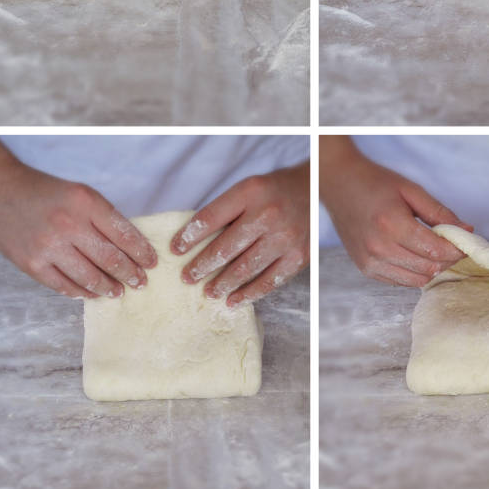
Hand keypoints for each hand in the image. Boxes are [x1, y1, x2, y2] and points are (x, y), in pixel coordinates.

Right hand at [0, 142, 156, 298]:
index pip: (124, 234)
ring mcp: (48, 246)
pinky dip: (82, 292)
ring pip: (89, 277)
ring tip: (119, 291)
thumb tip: (132, 247)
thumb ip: (104, 218)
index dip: (142, 252)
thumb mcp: (81, 194)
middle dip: (131, 273)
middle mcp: (68, 225)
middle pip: (110, 258)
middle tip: (141, 282)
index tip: (152, 262)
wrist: (1, 193)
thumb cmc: (48, 193)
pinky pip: (64, 286)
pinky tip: (93, 294)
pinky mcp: (32, 264)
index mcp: (85, 202)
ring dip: (109, 287)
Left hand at [170, 163, 309, 306]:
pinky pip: (269, 281)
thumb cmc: (270, 192)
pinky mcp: (300, 256)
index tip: (175, 250)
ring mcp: (285, 237)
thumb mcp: (246, 189)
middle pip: (226, 248)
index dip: (189, 237)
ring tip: (208, 292)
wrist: (312, 189)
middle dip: (202, 266)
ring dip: (222, 284)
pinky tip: (233, 300)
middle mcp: (268, 214)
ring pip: (245, 269)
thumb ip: (224, 211)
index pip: (210, 218)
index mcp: (250, 192)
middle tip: (187, 278)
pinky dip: (248, 294)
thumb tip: (192, 243)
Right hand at [320, 137, 470, 286]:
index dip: (456, 249)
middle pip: (429, 268)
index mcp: (392, 224)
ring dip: (432, 268)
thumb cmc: (375, 183)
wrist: (339, 184)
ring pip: (417, 280)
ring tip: (434, 250)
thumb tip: (467, 231)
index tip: (465, 243)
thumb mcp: (411, 190)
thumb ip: (440, 213)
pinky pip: (400, 281)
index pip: (436, 250)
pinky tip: (415, 255)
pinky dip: (414, 272)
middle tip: (453, 245)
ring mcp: (370, 261)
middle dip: (448, 259)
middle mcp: (379, 247)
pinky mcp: (365, 269)